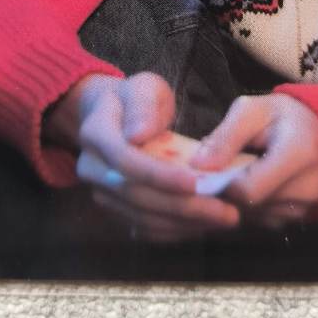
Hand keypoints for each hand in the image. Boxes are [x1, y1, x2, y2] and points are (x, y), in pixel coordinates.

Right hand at [58, 72, 241, 241]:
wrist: (112, 114)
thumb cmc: (135, 98)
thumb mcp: (144, 87)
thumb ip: (144, 106)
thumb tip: (138, 135)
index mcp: (95, 133)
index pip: (126, 161)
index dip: (160, 175)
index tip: (198, 183)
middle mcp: (91, 169)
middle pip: (136, 196)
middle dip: (183, 206)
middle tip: (225, 211)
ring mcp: (101, 193)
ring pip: (141, 218)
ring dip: (184, 223)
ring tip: (223, 218)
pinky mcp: (115, 209)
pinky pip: (144, 227)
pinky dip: (175, 229)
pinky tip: (204, 223)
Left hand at [189, 93, 317, 228]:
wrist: (314, 130)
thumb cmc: (278, 116)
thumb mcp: (250, 110)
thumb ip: (225, 137)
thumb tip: (198, 166)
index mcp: (299, 153)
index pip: (249, 189)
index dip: (222, 182)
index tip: (207, 168)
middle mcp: (308, 187)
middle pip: (251, 205)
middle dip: (227, 190)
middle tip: (216, 170)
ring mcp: (305, 207)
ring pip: (253, 216)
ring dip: (237, 199)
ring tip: (234, 173)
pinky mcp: (298, 218)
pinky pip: (261, 220)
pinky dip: (248, 206)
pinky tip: (248, 183)